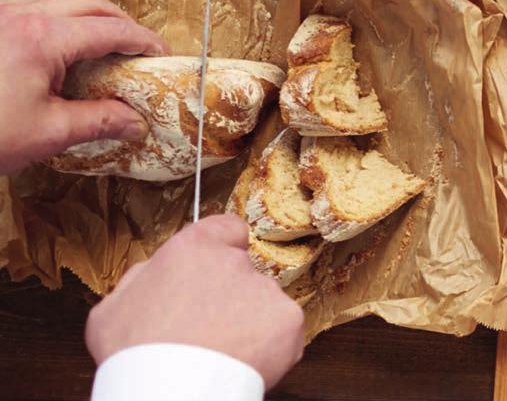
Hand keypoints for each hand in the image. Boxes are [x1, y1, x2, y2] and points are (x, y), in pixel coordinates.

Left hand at [0, 0, 168, 173]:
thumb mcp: (48, 134)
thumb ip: (98, 121)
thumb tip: (137, 122)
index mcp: (45, 40)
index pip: (110, 31)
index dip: (142, 40)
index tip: (161, 55)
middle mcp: (22, 14)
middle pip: (89, 3)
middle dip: (121, 21)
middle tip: (138, 45)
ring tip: (108, 13)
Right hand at [85, 214, 305, 388]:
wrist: (170, 393)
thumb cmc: (134, 357)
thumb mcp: (114, 307)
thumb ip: (143, 278)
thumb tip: (158, 273)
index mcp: (194, 248)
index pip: (226, 228)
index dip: (223, 248)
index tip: (217, 270)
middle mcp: (235, 261)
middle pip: (241, 272)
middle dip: (229, 297)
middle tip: (208, 331)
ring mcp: (265, 289)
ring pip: (263, 304)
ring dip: (249, 324)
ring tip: (221, 354)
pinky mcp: (288, 320)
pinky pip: (283, 332)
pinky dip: (270, 349)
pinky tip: (243, 364)